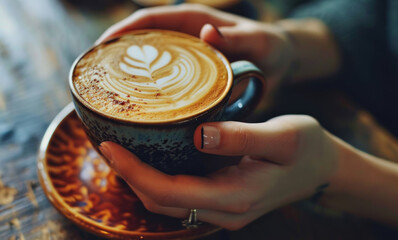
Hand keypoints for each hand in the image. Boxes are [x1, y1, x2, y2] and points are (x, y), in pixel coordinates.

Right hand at [96, 4, 295, 92]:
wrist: (282, 65)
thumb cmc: (272, 48)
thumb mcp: (261, 42)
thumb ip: (239, 38)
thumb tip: (208, 32)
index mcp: (193, 22)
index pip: (148, 21)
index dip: (120, 32)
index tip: (98, 50)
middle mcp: (185, 39)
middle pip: (140, 45)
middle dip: (115, 58)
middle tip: (95, 81)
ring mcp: (186, 61)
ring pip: (149, 67)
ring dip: (129, 79)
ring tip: (109, 100)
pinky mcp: (191, 80)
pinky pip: (164, 85)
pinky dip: (150, 95)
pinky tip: (142, 114)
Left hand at [99, 115, 339, 229]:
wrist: (324, 169)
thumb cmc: (307, 148)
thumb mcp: (283, 136)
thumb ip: (242, 137)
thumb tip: (199, 135)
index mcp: (236, 196)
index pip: (169, 192)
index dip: (134, 172)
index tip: (110, 146)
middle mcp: (225, 212)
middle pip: (161, 203)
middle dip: (129, 177)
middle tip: (108, 145)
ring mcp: (224, 211)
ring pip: (168, 205)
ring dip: (140, 181)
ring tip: (122, 151)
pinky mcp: (224, 202)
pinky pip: (181, 198)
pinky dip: (159, 182)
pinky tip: (152, 160)